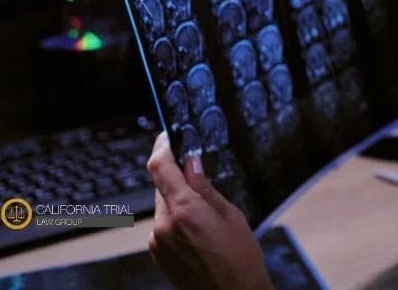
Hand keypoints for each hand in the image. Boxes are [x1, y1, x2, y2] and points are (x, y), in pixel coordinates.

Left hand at [146, 133, 273, 289]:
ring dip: (179, 202)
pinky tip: (200, 234)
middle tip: (201, 180)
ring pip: (164, 206)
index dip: (162, 147)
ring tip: (208, 219)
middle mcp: (163, 225)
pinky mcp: (157, 253)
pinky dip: (177, 220)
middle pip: (163, 187)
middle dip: (179, 180)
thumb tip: (192, 162)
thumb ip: (205, 187)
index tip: (168, 137)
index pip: (161, 167)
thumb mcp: (231, 216)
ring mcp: (157, 241)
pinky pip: (163, 225)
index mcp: (184, 211)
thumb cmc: (240, 260)